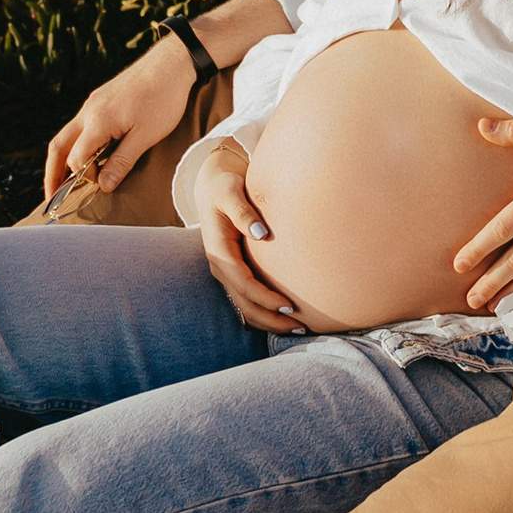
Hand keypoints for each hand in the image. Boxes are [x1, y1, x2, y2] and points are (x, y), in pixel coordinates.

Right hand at [42, 35, 224, 204]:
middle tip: (50, 197)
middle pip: (58, 146)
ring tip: (64, 179)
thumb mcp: (146, 135)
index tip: (103, 182)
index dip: (85, 176)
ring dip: (62, 158)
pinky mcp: (100, 99)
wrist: (171, 62)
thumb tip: (103, 185)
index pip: (76, 159)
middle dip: (52, 173)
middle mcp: (88, 111)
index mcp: (97, 121)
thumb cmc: (163, 98)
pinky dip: (76, 144)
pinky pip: (79, 125)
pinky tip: (88, 153)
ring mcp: (92, 103)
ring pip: (67, 135)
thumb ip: (122, 161)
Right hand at [190, 140, 303, 337]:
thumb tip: (261, 233)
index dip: (265, 298)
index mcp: (218, 250)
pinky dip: (265, 311)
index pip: (243, 283)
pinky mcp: (234, 271)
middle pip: (244, 304)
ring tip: (298, 328)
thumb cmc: (224, 185)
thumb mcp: (230, 191)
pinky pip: (248, 299)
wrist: (212, 185)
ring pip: (245, 307)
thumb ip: (243, 211)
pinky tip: (285, 315)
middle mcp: (220, 266)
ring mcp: (226, 271)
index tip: (289, 305)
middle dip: (271, 319)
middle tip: (301, 327)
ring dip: (269, 321)